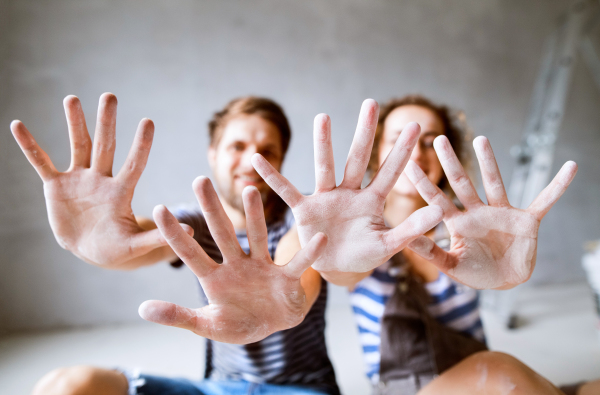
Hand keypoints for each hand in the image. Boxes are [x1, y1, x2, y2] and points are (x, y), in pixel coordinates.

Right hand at [10, 93, 176, 267]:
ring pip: (77, 146)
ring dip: (74, 123)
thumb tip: (192, 230)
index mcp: (121, 192)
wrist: (90, 250)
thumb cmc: (116, 248)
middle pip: (105, 146)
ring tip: (72, 98)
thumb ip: (158, 236)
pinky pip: (42, 163)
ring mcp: (78, 180)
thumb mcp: (136, 246)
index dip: (141, 145)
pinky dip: (30, 146)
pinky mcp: (56, 187)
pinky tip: (18, 125)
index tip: (148, 121)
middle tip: (110, 95)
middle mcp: (101, 179)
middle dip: (106, 122)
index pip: (134, 164)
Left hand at [139, 177, 327, 343]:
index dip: (175, 234)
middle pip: (222, 233)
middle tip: (199, 179)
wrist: (273, 328)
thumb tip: (141, 308)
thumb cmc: (238, 323)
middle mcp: (237, 265)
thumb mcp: (207, 325)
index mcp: (214, 278)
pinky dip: (308, 253)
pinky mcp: (286, 277)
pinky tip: (318, 237)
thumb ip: (178, 316)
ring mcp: (262, 267)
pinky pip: (297, 263)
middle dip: (211, 208)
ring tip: (250, 190)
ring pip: (257, 237)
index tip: (159, 208)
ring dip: (255, 216)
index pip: (190, 253)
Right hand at [251, 99, 442, 272]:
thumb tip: (439, 211)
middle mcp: (349, 193)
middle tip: (371, 103)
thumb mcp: (389, 245)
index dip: (402, 150)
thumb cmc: (364, 255)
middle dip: (365, 132)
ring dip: (324, 143)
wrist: (335, 268)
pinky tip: (257, 161)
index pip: (390, 171)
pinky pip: (287, 191)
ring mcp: (326, 198)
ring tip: (323, 117)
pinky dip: (273, 177)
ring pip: (325, 167)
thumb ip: (411, 229)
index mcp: (372, 201)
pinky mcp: (305, 210)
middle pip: (358, 158)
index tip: (415, 125)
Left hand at [405, 135, 576, 289]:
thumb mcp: (451, 266)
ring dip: (487, 162)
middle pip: (461, 183)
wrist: (505, 282)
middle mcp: (477, 212)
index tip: (408, 164)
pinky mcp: (525, 220)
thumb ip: (432, 253)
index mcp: (458, 223)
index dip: (424, 183)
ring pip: (493, 182)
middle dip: (450, 162)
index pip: (436, 199)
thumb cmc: (477, 273)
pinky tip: (569, 167)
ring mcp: (501, 213)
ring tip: (480, 139)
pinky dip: (558, 186)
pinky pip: (544, 200)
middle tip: (438, 139)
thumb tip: (408, 241)